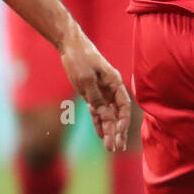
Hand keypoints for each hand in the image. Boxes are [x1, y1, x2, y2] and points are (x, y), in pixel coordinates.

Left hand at [59, 30, 131, 151]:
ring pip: (108, 114)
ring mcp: (102, 91)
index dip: (122, 122)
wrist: (70, 44)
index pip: (123, 106)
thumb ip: (96, 98)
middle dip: (117, 131)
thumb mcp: (86, 81)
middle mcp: (111, 88)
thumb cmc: (80, 59)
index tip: (119, 134)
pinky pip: (97, 110)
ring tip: (110, 147)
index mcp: (114, 82)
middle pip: (117, 113)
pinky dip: (98, 122)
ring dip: (108, 130)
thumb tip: (104, 114)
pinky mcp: (92, 92)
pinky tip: (100, 135)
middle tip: (116, 148)